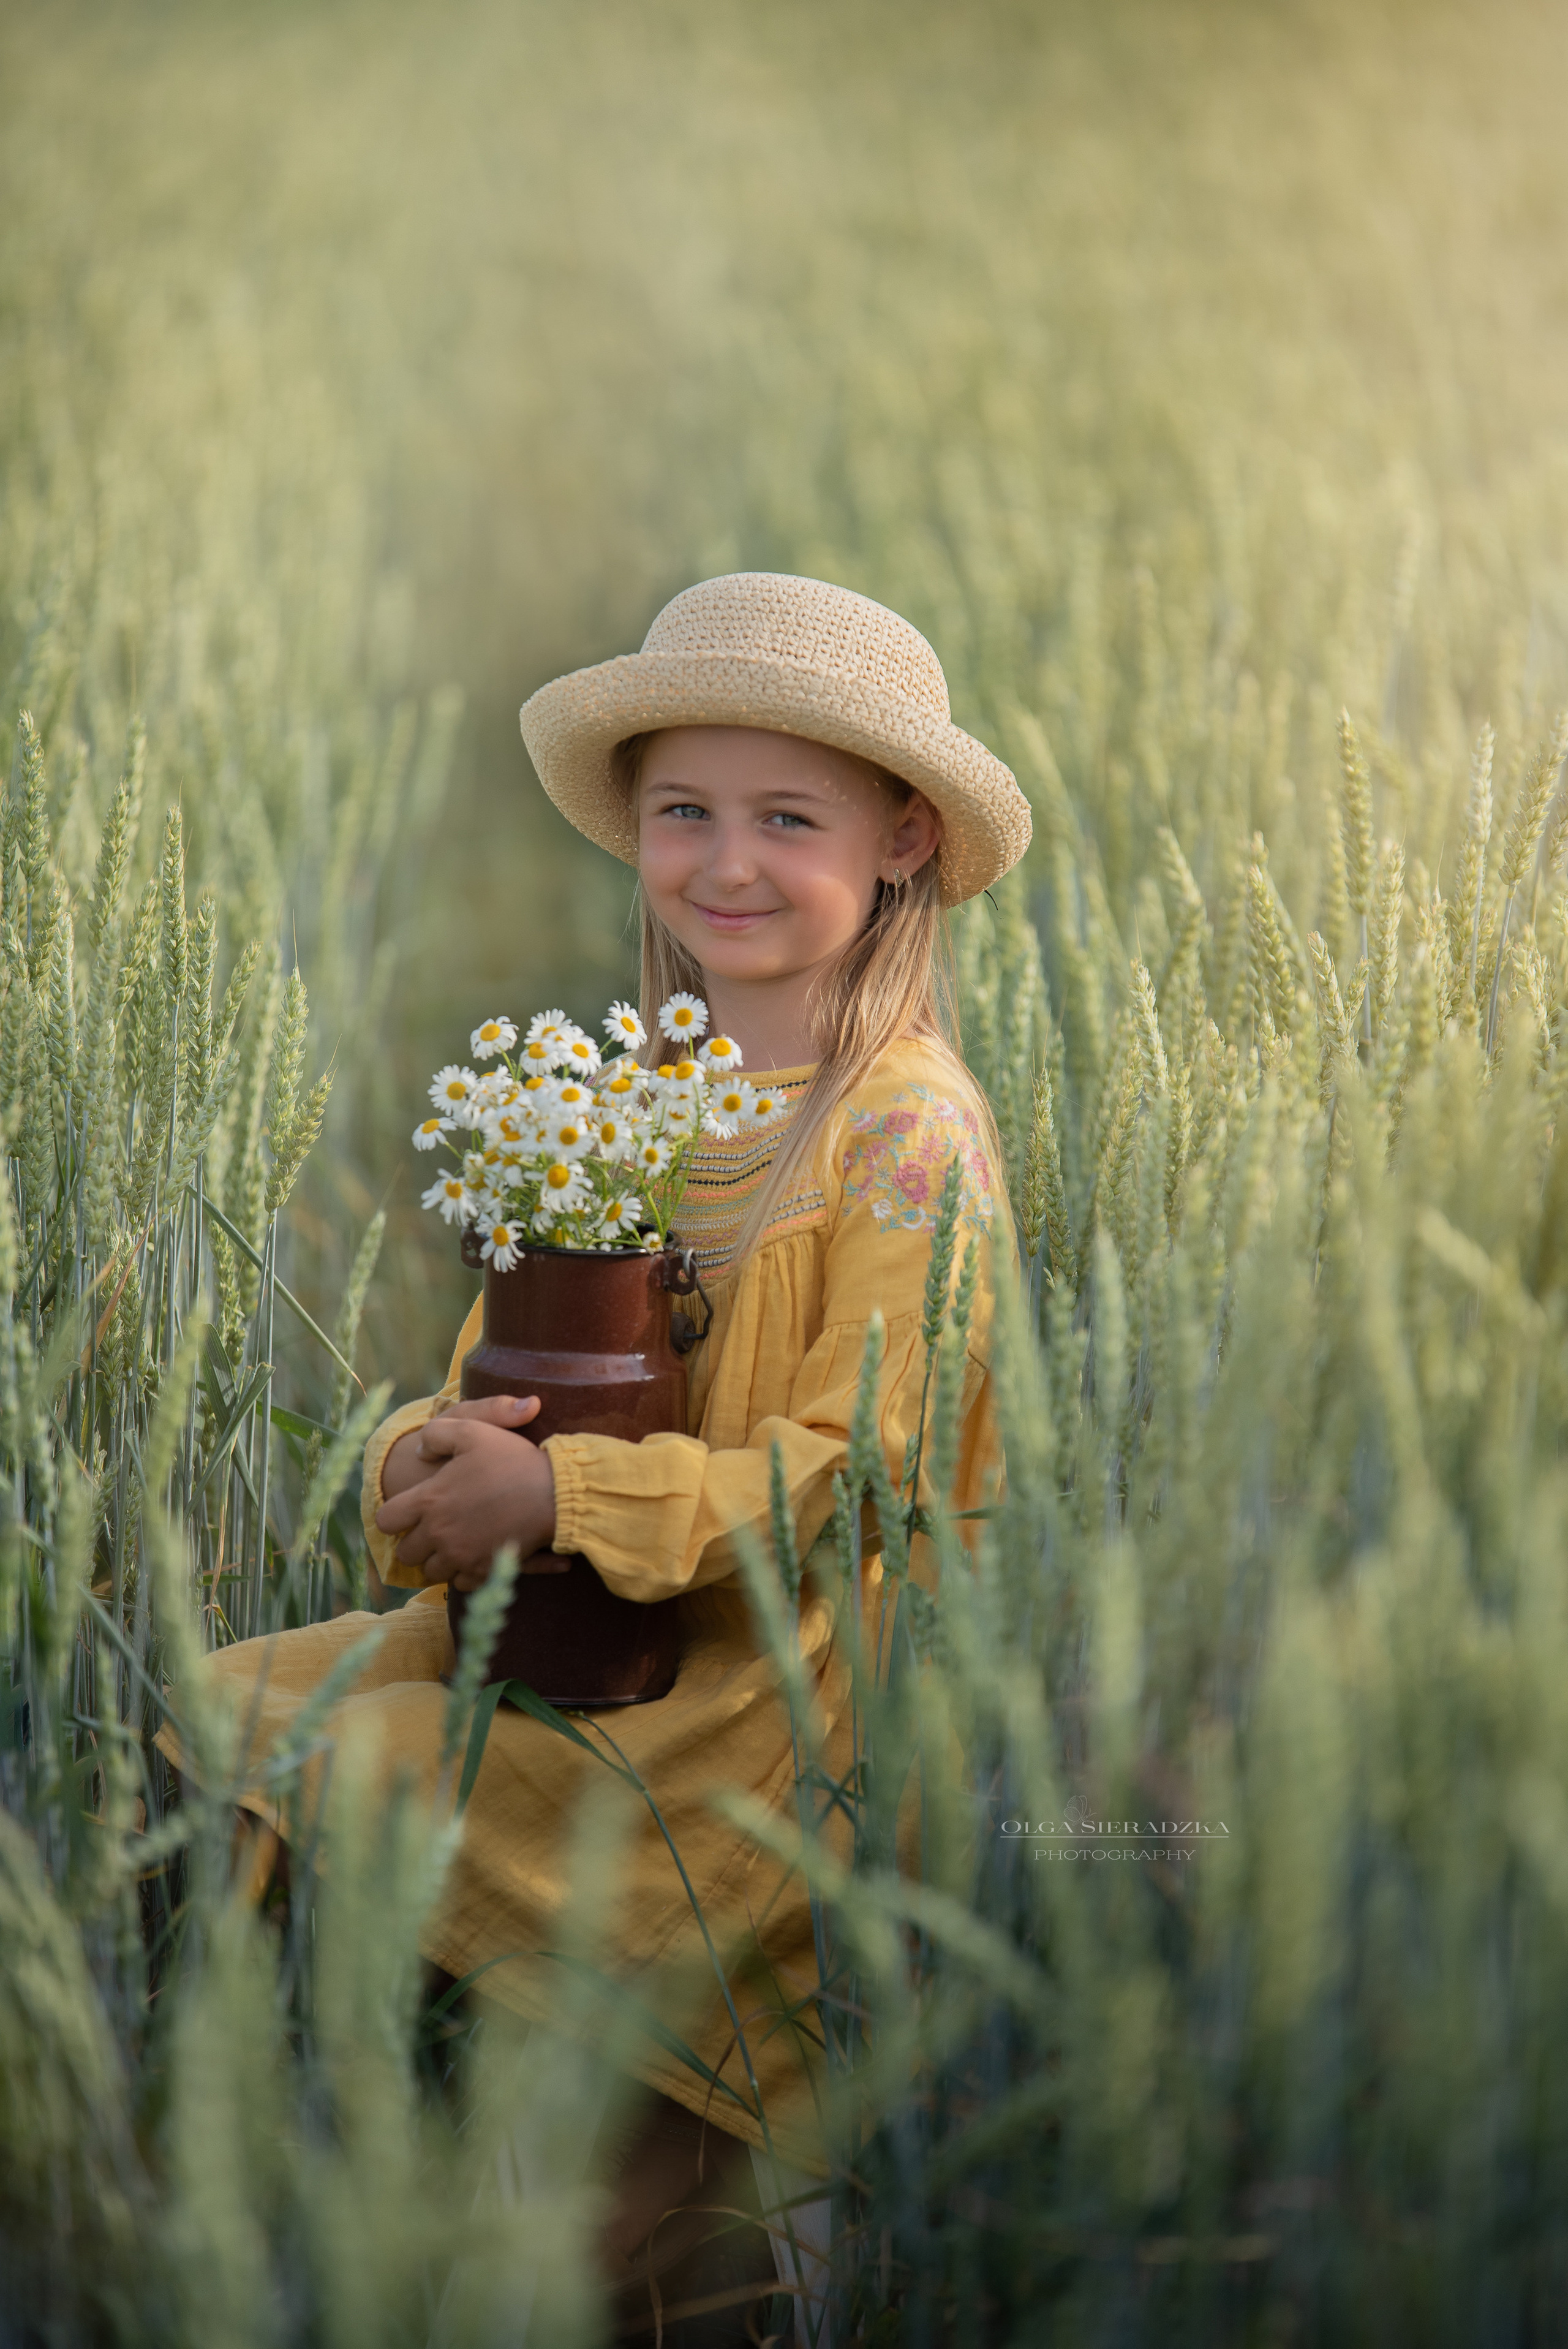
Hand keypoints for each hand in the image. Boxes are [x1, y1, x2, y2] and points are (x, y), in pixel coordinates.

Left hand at [374, 1395, 556, 1590]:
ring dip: (438, 1558)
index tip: (409, 1511)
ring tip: (456, 1540)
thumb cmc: (512, 1458)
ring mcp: (461, 1556)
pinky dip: (464, 1572)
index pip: (386, 1521)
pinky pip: (460, 1583)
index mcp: (428, 1501)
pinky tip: (476, 1553)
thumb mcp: (471, 1429)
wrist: (553, 1492)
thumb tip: (420, 1451)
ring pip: (431, 1571)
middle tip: (435, 1527)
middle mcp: (439, 1533)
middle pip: (406, 1553)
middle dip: (415, 1542)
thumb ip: (436, 1434)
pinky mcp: (483, 1570)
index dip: (394, 1516)